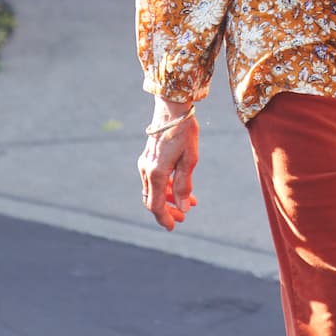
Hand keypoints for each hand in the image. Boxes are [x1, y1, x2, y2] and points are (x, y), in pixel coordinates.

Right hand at [137, 102, 199, 229]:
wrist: (172, 108)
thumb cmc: (183, 131)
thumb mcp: (190, 159)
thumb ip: (184, 185)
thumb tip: (184, 208)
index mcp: (156, 173)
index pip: (155, 205)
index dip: (164, 218)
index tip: (174, 227)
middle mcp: (146, 170)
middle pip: (152, 200)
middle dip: (167, 210)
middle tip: (184, 217)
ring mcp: (145, 163)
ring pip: (154, 189)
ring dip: (169, 198)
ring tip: (188, 202)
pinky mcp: (148, 157)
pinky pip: (154, 179)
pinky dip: (166, 186)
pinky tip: (180, 186)